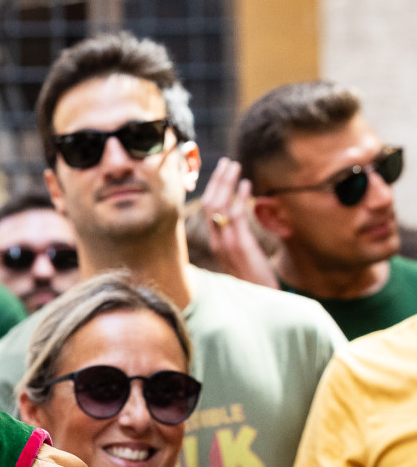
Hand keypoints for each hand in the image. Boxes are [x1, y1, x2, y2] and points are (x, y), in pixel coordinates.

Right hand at [200, 157, 277, 287]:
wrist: (260, 304)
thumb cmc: (254, 282)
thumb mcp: (242, 260)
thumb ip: (238, 241)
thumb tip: (241, 222)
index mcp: (216, 244)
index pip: (206, 211)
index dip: (212, 189)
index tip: (221, 173)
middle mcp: (216, 243)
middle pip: (208, 204)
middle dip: (218, 181)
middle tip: (228, 163)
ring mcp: (226, 244)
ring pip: (218, 207)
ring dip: (227, 183)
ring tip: (237, 167)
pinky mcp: (240, 246)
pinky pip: (236, 216)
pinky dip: (240, 197)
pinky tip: (248, 185)